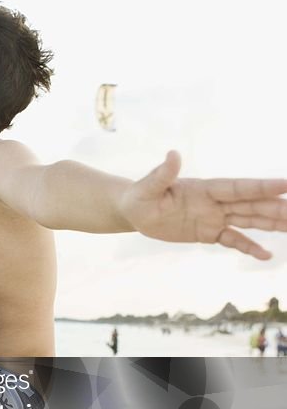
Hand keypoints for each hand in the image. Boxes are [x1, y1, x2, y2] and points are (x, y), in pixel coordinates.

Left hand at [120, 151, 286, 259]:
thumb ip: (163, 174)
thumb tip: (173, 154)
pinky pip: (233, 240)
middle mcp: (215, 202)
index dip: (262, 187)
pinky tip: (266, 254)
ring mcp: (214, 217)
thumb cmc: (139, 196)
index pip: (239, 188)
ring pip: (249, 220)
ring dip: (272, 223)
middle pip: (252, 204)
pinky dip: (250, 247)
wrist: (135, 212)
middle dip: (276, 207)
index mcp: (205, 188)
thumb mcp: (148, 187)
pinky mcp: (209, 233)